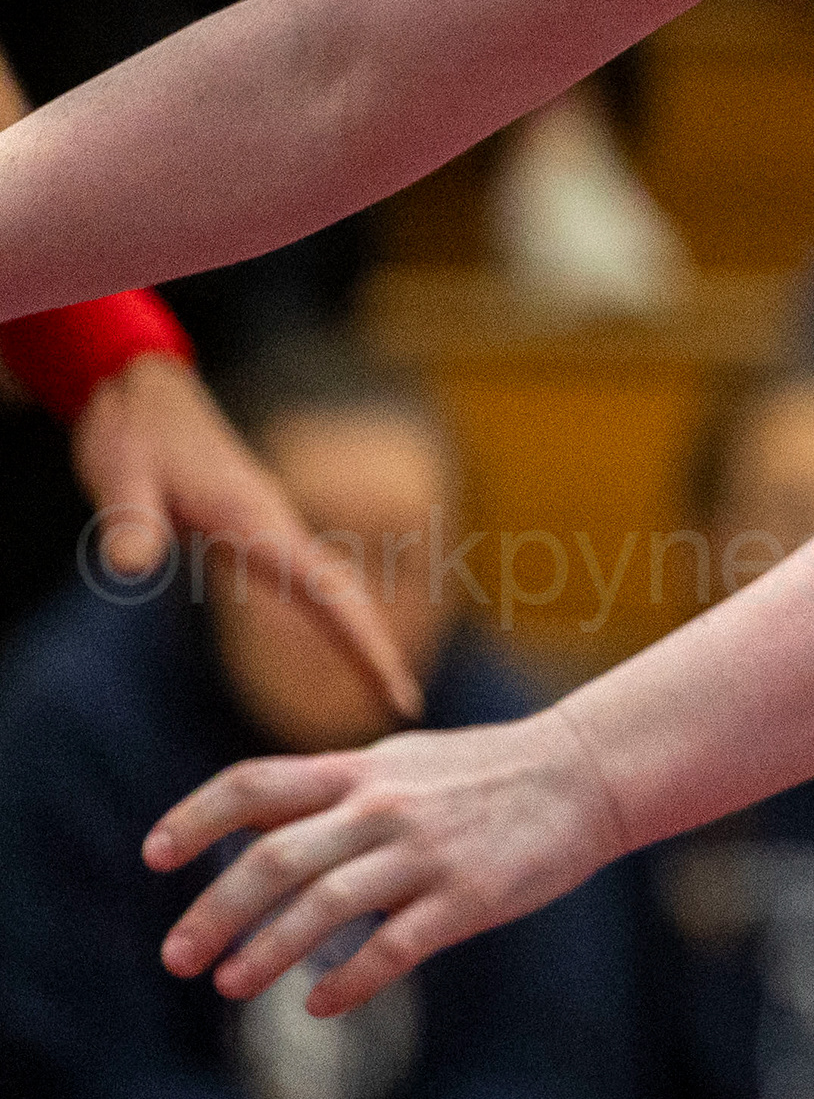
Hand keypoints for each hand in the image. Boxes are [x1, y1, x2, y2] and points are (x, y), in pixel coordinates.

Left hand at [78, 354, 420, 719]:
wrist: (145, 390)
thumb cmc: (136, 434)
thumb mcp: (120, 475)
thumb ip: (129, 522)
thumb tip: (128, 570)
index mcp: (256, 523)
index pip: (326, 593)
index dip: (363, 644)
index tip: (395, 690)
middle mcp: (277, 529)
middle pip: (344, 596)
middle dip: (376, 649)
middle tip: (408, 708)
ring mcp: (270, 530)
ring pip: (332, 588)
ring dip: (360, 634)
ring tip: (383, 685)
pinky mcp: (254, 532)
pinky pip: (307, 582)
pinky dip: (333, 614)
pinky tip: (337, 636)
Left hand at [146, 705, 627, 1013]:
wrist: (589, 774)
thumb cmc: (489, 773)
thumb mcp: (403, 762)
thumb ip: (334, 790)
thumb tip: (254, 821)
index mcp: (361, 771)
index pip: (255, 785)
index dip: (195, 819)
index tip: (154, 856)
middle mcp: (384, 807)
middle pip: (274, 859)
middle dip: (215, 911)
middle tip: (178, 958)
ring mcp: (427, 853)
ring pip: (324, 907)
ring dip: (267, 951)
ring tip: (230, 985)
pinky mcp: (469, 898)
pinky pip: (395, 948)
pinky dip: (349, 980)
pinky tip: (319, 1004)